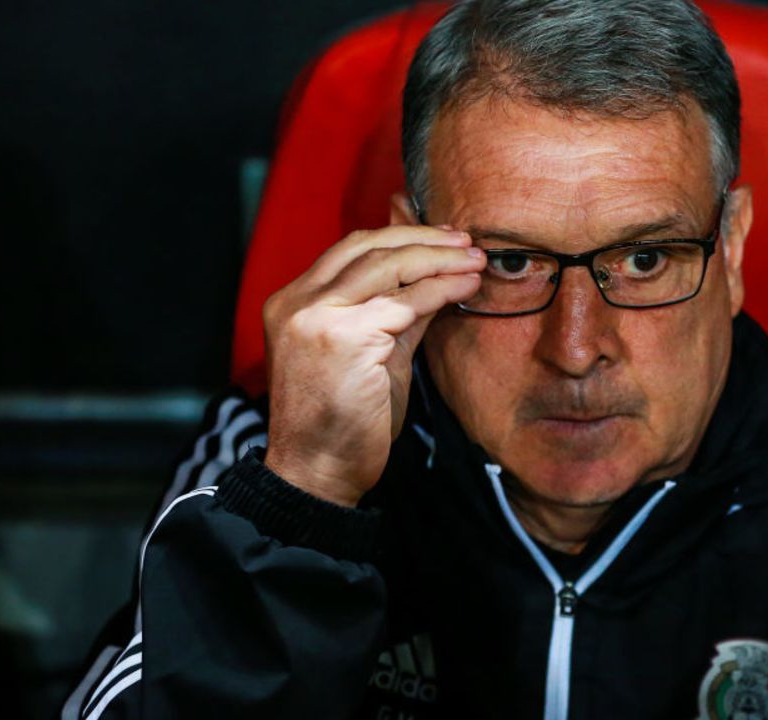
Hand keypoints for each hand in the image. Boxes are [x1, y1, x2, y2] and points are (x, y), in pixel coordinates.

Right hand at [261, 225, 484, 505]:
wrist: (318, 472)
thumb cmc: (344, 423)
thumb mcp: (371, 355)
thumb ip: (396, 316)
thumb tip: (436, 282)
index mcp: (293, 302)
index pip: (351, 251)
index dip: (400, 238)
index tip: (440, 239)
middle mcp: (297, 302)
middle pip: (369, 247)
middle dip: (423, 240)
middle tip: (465, 241)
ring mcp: (316, 316)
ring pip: (388, 266)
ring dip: (439, 259)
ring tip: (474, 260)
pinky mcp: (344, 336)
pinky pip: (405, 302)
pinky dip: (441, 290)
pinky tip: (465, 287)